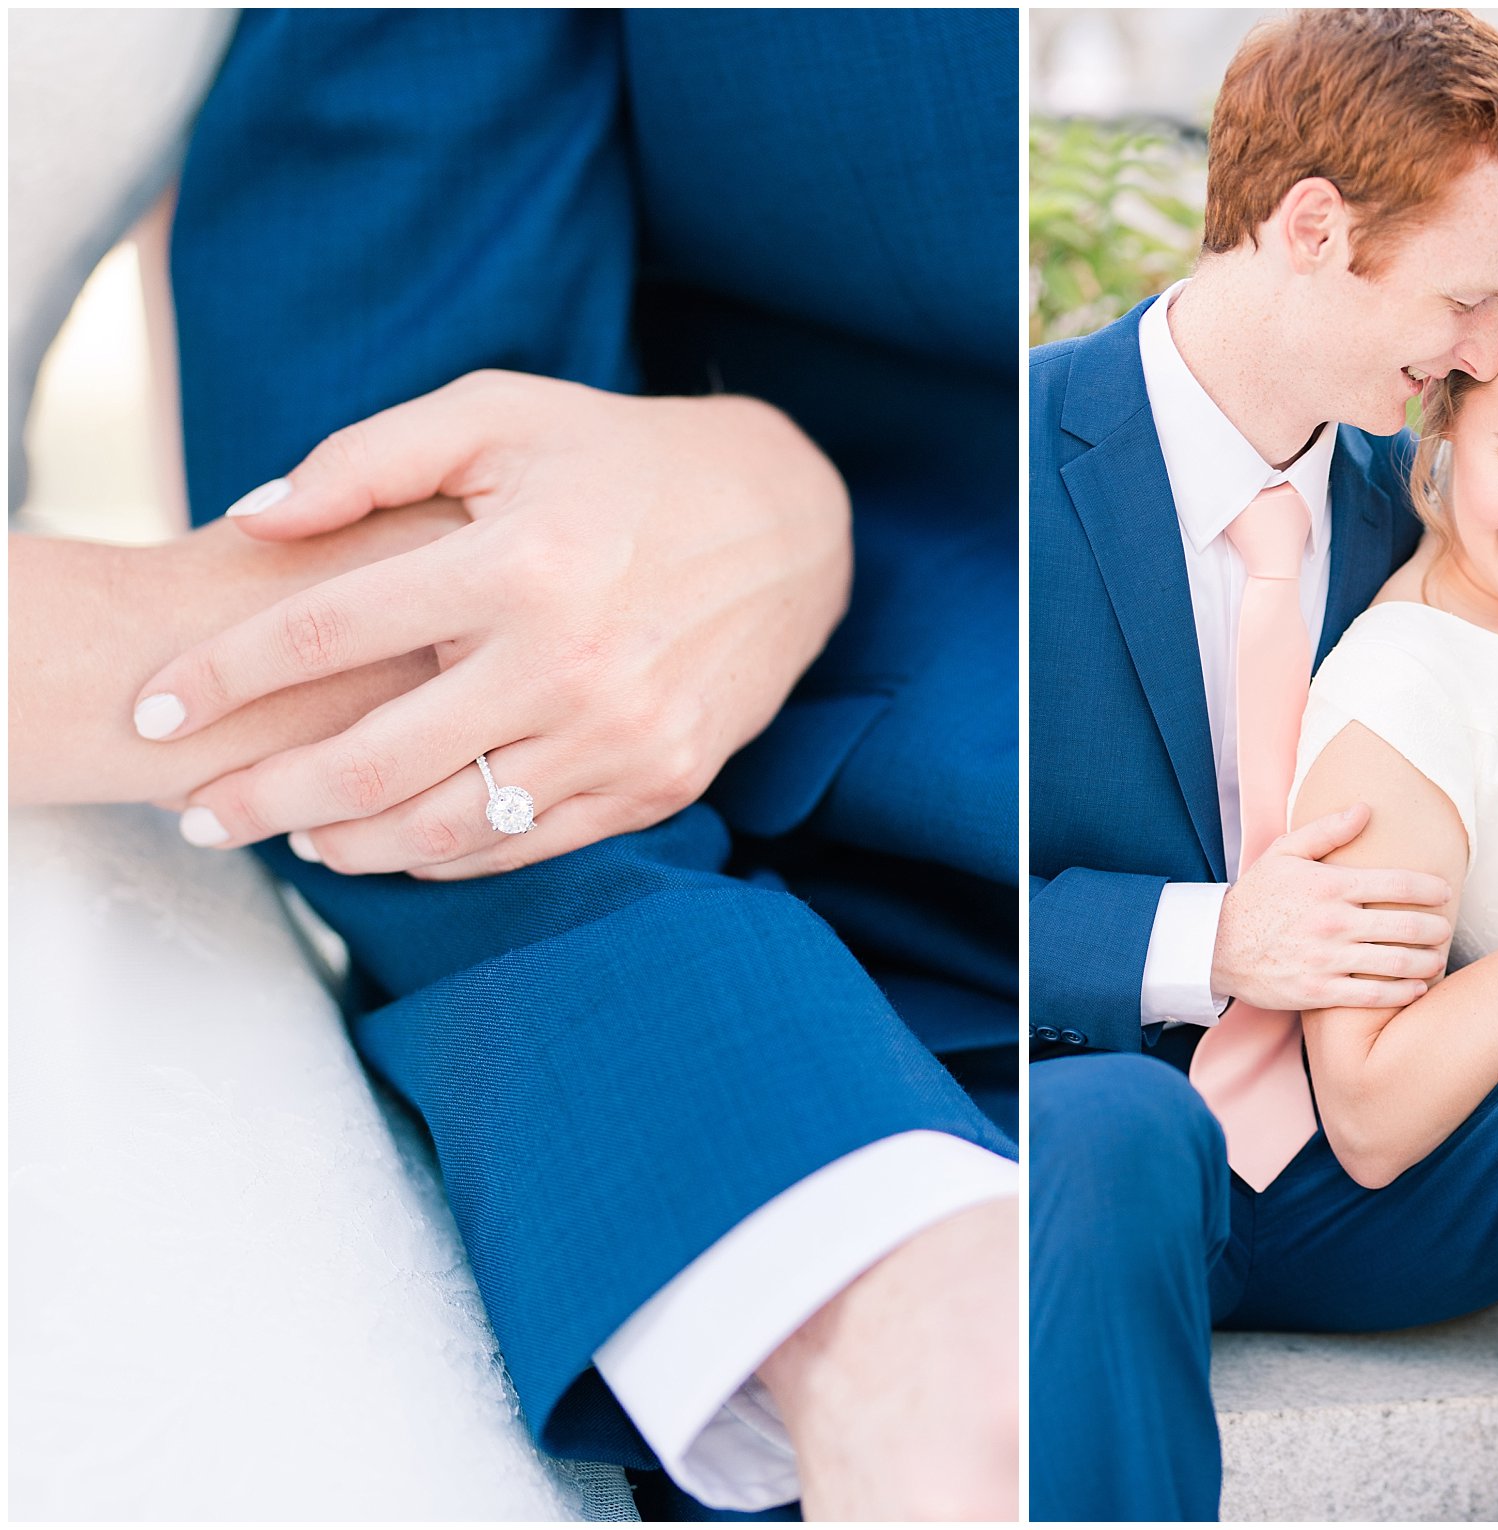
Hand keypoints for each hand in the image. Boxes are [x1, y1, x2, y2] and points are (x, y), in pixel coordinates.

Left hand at [131, 371, 850, 877]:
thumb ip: (367, 456)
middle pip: (371, 762)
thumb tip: (255, 520)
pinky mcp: (661, 777)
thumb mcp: (502, 416)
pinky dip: (449, 856)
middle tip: (195, 818)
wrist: (790, 525)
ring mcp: (620, 733)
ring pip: (449, 827)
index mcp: (519, 561)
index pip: (327, 631)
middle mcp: (569, 660)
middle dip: (260, 799)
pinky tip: (398, 844)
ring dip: (348, 844)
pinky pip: (531, 842)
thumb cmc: (626, 461)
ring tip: (290, 837)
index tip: (154, 707)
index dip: (221, 675)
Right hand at [1212, 803, 1454, 1011]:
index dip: (1431, 888)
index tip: (1446, 892)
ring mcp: (1327, 959)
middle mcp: (1333, 922)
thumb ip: (1328, 830)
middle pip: (1406, 926)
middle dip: (1437, 929)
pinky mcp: (1319, 990)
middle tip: (1447, 929)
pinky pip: (1372, 996)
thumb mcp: (1284, 852)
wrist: (1217, 946)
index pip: (1399, 884)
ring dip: (1427, 962)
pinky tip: (1417, 988)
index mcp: (1330, 885)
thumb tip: (1367, 809)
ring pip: (1395, 963)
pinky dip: (1402, 993)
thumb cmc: (1257, 896)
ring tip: (1438, 959)